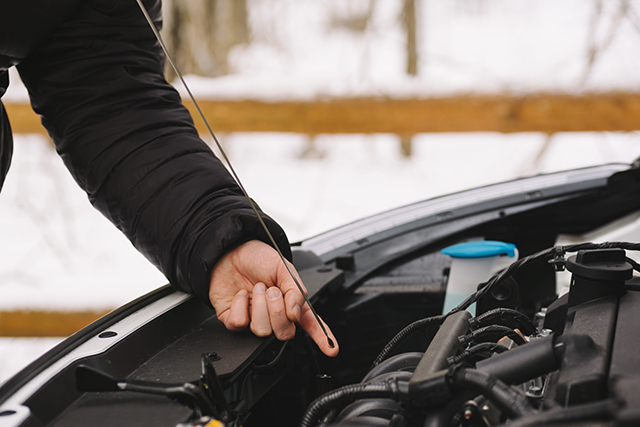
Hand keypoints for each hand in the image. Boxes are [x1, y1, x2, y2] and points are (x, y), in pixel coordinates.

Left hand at [209, 240, 338, 356]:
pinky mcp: (235, 320)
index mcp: (291, 302)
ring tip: (257, 289)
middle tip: (272, 291)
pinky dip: (239, 305)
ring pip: (262, 331)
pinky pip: (239, 324)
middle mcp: (275, 315)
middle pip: (284, 333)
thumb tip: (296, 313)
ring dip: (259, 306)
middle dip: (278, 311)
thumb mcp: (283, 267)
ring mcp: (255, 319)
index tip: (332, 349)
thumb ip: (295, 290)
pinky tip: (241, 295)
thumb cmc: (258, 258)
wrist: (231, 250)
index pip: (310, 324)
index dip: (322, 337)